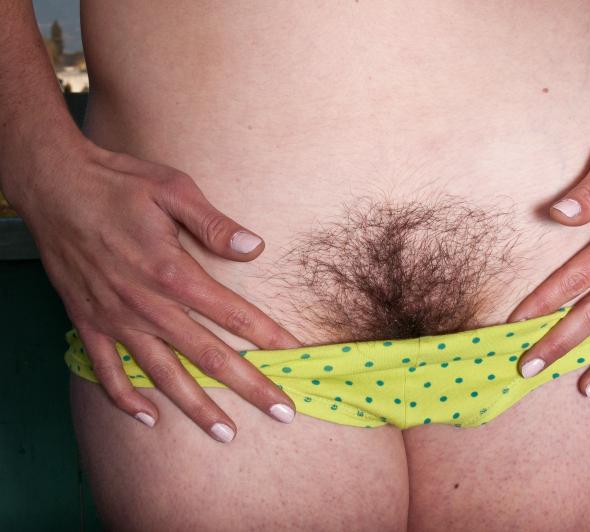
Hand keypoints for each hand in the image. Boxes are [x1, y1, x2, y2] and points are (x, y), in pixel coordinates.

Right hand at [15, 138, 299, 441]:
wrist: (52, 185)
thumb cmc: (117, 183)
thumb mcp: (173, 189)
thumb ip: (215, 224)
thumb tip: (256, 247)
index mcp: (173, 273)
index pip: (234, 314)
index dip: (269, 337)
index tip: (296, 357)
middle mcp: (146, 305)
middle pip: (208, 356)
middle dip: (249, 386)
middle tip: (282, 412)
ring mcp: (116, 319)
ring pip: (163, 375)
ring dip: (196, 408)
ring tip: (225, 434)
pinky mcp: (88, 322)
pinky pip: (106, 371)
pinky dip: (125, 399)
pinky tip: (148, 417)